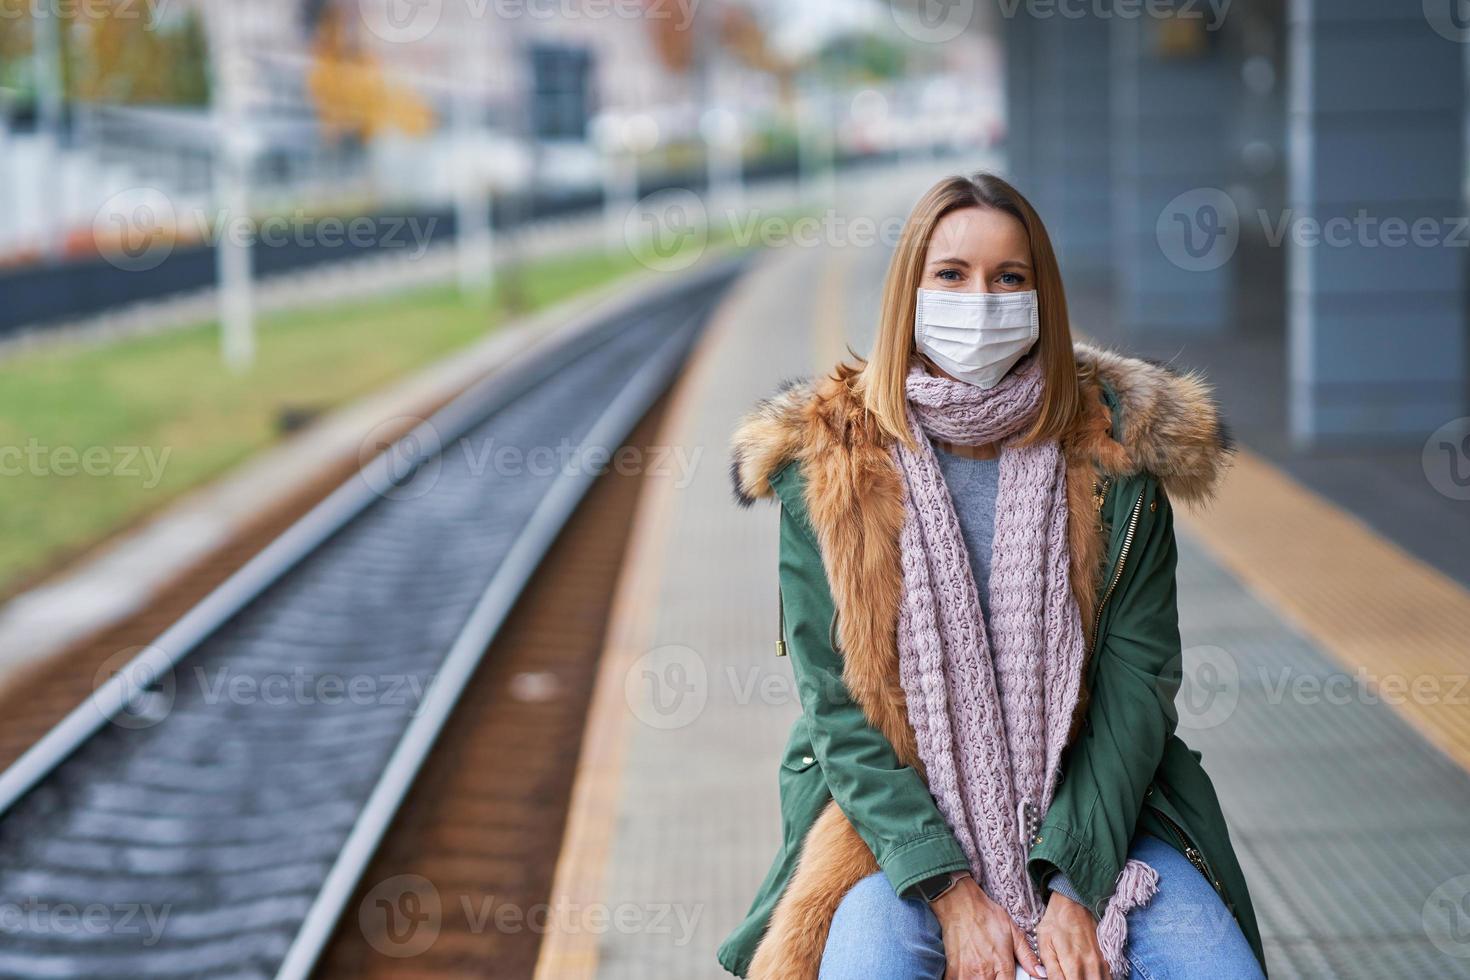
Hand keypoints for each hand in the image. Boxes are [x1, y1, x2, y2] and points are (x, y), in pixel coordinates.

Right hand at [929, 876, 1044, 979]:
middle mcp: (984, 973)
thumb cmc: (986, 915)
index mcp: (1001, 964)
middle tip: (995, 972)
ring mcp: (966, 974)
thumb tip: (1041, 973)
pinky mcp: (953, 971)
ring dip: (982, 979)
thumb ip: (1027, 956)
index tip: (1008, 977)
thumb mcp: (1013, 932)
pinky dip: (967, 977)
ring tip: (983, 971)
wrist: (960, 904)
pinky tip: (972, 971)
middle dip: (996, 979)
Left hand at [1037, 889, 1109, 979]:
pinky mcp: (1106, 960)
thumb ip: (1050, 969)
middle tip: (1067, 976)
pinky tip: (1087, 976)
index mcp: (1073, 963)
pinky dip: (1097, 979)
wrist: (1074, 902)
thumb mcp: (1045, 944)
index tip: (1060, 979)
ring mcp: (1101, 964)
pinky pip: (1107, 978)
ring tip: (1075, 975)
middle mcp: (1091, 966)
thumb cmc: (1056, 922)